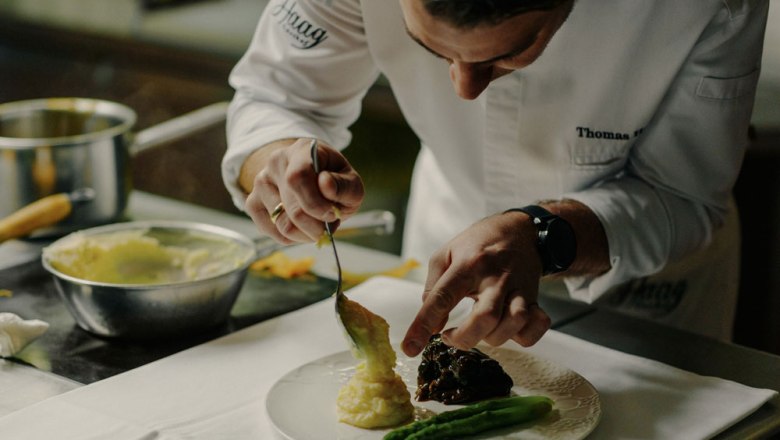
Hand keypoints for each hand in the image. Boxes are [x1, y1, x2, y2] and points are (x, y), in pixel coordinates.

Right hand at [243, 138, 363, 243]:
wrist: (312, 177)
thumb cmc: (334, 181)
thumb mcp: (351, 181)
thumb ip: (344, 185)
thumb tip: (325, 184)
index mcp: (302, 151)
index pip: (297, 178)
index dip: (316, 204)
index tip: (333, 214)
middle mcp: (275, 163)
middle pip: (293, 209)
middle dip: (317, 226)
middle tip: (331, 224)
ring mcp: (260, 183)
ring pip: (283, 225)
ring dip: (307, 234)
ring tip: (318, 224)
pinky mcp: (252, 202)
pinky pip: (273, 232)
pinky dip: (294, 238)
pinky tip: (303, 227)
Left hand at [401, 211, 551, 355]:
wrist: (520, 230)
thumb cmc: (478, 244)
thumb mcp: (447, 254)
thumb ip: (433, 287)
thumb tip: (432, 324)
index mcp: (468, 265)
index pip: (442, 298)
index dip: (423, 325)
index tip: (411, 347)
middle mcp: (495, 277)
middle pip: (485, 318)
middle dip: (464, 338)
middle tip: (451, 336)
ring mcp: (519, 288)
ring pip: (513, 323)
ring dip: (494, 337)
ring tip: (480, 331)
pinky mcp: (535, 297)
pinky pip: (536, 325)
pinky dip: (524, 336)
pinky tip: (508, 330)